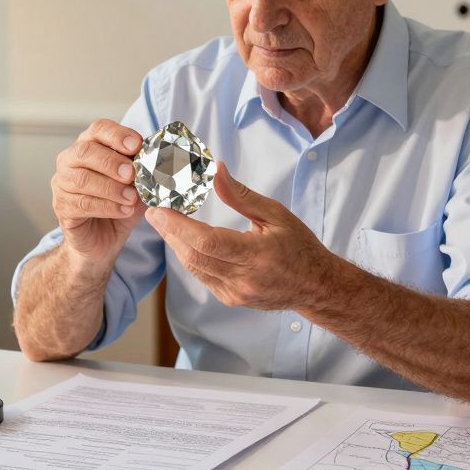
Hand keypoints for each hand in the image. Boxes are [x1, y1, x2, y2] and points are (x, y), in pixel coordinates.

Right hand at [51, 119, 146, 263]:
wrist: (101, 241)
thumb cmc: (117, 207)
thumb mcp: (136, 187)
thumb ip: (143, 174)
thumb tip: (160, 165)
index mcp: (90, 146)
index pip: (98, 129)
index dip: (117, 134)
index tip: (137, 145)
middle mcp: (70, 160)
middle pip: (86, 151)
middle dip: (112, 162)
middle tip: (132, 174)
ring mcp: (62, 184)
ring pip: (82, 179)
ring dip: (111, 188)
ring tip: (131, 198)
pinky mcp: (62, 207)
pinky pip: (82, 204)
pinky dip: (106, 206)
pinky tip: (123, 210)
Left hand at [145, 163, 333, 309]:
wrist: (315, 286)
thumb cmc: (299, 246)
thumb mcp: (275, 214)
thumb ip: (241, 195)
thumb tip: (216, 170)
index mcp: (257, 256)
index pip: (207, 242)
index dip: (179, 226)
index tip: (159, 210)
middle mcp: (243, 279)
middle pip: (194, 256)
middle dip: (170, 232)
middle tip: (154, 211)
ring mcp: (235, 293)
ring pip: (194, 268)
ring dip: (176, 244)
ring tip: (163, 222)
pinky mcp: (230, 299)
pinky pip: (202, 276)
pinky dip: (190, 256)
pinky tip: (183, 240)